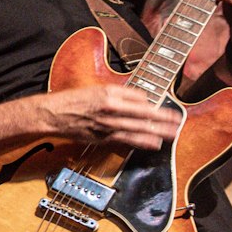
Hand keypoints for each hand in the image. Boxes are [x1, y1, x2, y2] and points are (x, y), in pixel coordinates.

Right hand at [45, 85, 182, 148]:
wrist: (54, 114)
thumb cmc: (73, 100)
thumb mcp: (96, 88)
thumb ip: (116, 92)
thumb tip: (136, 99)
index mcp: (110, 92)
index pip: (139, 96)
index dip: (150, 101)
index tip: (160, 106)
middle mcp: (112, 108)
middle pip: (144, 113)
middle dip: (163, 117)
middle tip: (178, 120)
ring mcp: (109, 124)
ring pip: (139, 128)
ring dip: (158, 131)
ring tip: (173, 134)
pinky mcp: (104, 137)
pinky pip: (127, 140)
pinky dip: (142, 142)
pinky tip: (154, 144)